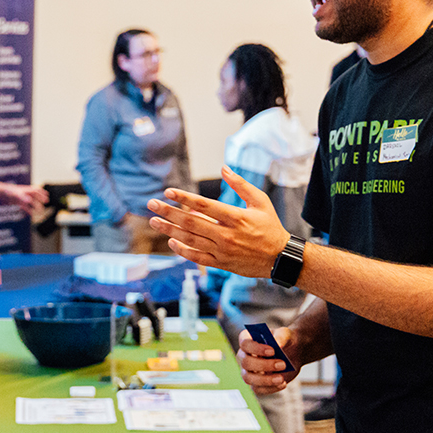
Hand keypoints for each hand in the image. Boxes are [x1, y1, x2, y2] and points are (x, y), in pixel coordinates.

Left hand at [4, 183, 48, 214]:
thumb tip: (29, 201)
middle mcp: (24, 194)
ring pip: (30, 202)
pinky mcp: (16, 202)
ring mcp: (20, 198)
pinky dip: (28, 210)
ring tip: (40, 210)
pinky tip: (31, 215)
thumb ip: (23, 197)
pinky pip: (24, 207)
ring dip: (35, 206)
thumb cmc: (7, 192)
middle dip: (40, 199)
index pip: (36, 190)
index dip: (42, 193)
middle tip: (46, 202)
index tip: (47, 196)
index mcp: (25, 190)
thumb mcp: (16, 194)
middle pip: (34, 196)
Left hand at [147, 166, 289, 277]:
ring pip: (190, 240)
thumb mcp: (260, 202)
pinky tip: (171, 242)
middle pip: (191, 222)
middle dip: (168, 213)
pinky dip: (183, 250)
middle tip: (151, 205)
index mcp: (236, 217)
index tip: (168, 192)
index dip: (184, 198)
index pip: (204, 205)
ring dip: (169, 230)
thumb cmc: (271, 227)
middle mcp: (227, 235)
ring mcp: (223, 251)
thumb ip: (241, 185)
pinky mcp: (222, 264)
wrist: (281, 259)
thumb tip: (224, 168)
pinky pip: (198, 257)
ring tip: (154, 222)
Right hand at [236, 328, 299, 395]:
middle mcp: (244, 355)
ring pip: (248, 378)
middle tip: (282, 364)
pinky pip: (257, 389)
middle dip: (264, 365)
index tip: (272, 351)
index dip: (256, 348)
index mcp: (247, 340)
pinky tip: (283, 383)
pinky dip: (270, 388)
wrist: (293, 353)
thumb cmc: (285, 340)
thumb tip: (277, 345)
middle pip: (245, 362)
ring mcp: (248, 371)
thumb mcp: (286, 334)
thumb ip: (281, 336)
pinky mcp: (256, 383)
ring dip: (265, 380)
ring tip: (281, 378)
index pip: (244, 344)